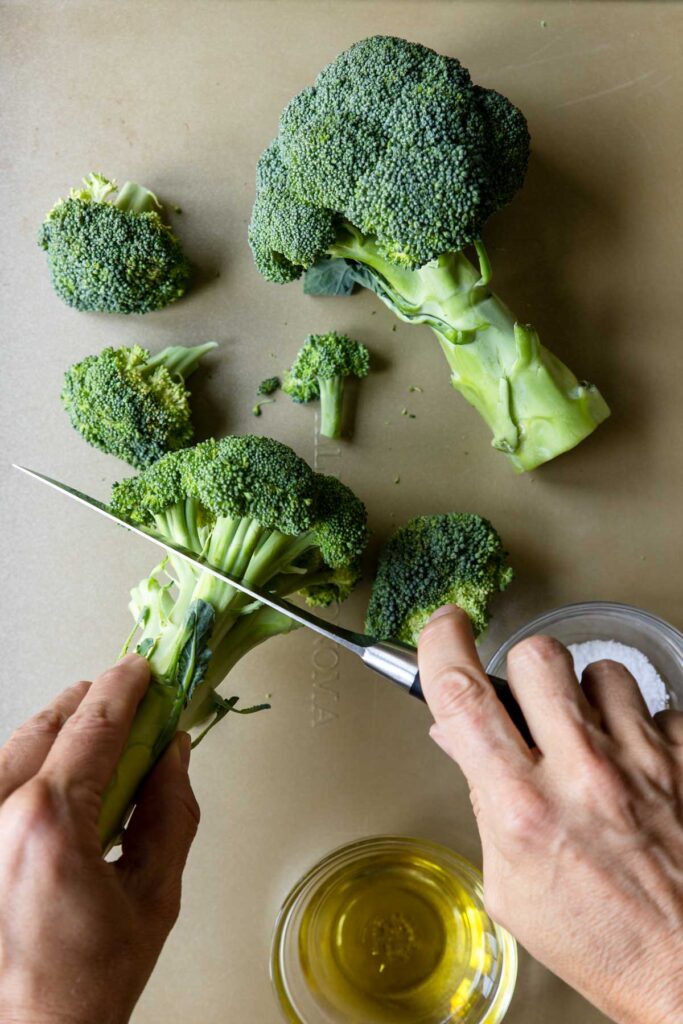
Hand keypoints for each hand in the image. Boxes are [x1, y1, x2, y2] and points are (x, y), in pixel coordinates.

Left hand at [0, 654, 199, 1023]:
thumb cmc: (77, 993)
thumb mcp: (153, 896)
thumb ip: (172, 811)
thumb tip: (174, 755)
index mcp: (47, 823)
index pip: (94, 723)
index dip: (125, 687)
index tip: (142, 670)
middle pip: (49, 723)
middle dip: (92, 705)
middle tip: (132, 705)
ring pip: (15, 745)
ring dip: (60, 734)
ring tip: (100, 742)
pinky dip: (30, 766)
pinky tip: (61, 779)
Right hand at [418, 606, 682, 1023]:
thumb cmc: (603, 942)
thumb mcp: (511, 886)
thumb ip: (484, 800)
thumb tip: (458, 735)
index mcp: (523, 809)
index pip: (464, 695)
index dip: (441, 643)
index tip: (443, 625)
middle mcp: (584, 775)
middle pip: (538, 656)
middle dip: (524, 667)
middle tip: (530, 699)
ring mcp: (643, 763)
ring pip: (602, 670)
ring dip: (588, 697)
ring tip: (591, 739)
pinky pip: (659, 706)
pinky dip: (642, 728)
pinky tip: (637, 765)